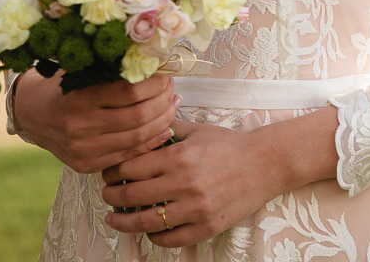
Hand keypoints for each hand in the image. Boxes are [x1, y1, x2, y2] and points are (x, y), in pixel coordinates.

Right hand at [13, 69, 179, 172]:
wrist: (33, 114)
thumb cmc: (63, 84)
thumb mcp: (83, 69)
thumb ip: (113, 69)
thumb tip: (154, 62)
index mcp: (79, 97)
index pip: (129, 91)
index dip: (154, 83)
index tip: (166, 73)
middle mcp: (80, 126)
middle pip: (137, 117)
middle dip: (163, 101)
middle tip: (173, 88)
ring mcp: (84, 149)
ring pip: (137, 138)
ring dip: (162, 120)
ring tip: (173, 104)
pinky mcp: (87, 165)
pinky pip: (129, 155)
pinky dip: (151, 141)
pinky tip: (165, 127)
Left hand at [101, 120, 278, 246]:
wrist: (263, 164)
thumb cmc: (228, 144)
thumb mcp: (196, 130)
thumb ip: (167, 131)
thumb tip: (141, 131)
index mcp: (178, 157)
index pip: (132, 167)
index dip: (114, 171)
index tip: (107, 172)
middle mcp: (184, 184)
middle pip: (134, 196)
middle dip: (112, 196)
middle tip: (105, 195)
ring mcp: (195, 209)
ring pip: (148, 222)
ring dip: (125, 222)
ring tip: (114, 219)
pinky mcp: (206, 227)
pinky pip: (172, 239)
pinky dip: (155, 237)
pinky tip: (148, 231)